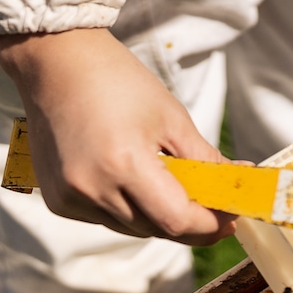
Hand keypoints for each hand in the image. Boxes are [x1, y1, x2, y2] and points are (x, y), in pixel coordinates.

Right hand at [0, 29, 235, 244]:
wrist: (57, 63)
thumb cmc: (117, 82)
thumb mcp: (173, 119)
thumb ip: (205, 162)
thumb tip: (236, 186)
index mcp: (122, 164)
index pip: (176, 220)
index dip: (210, 223)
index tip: (232, 216)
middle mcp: (90, 189)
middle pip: (156, 229)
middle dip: (192, 222)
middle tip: (218, 207)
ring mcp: (69, 198)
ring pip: (133, 228)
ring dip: (161, 216)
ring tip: (181, 190)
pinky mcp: (59, 201)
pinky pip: (108, 220)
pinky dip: (132, 210)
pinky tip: (141, 183)